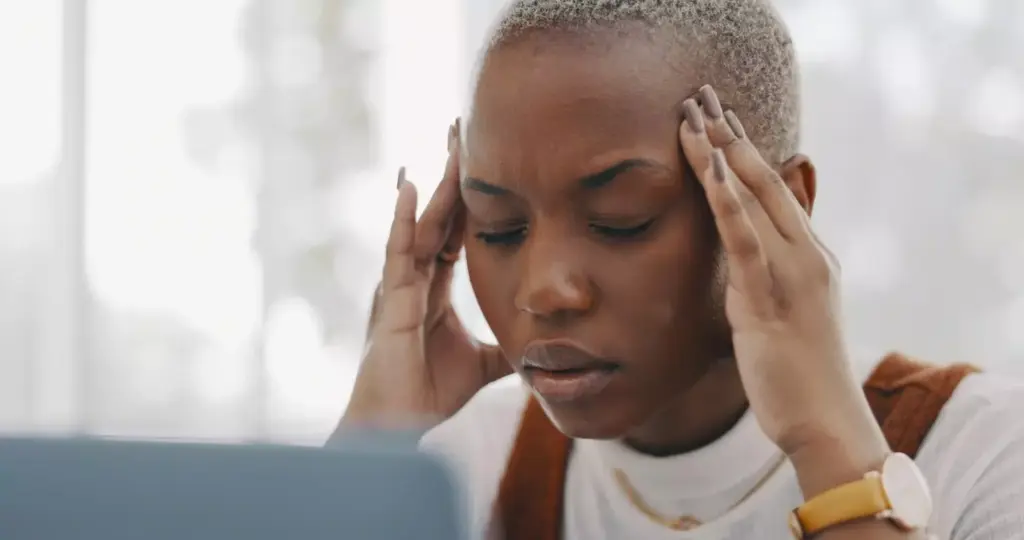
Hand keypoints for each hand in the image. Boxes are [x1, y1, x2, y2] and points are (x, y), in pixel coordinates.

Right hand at [340, 121, 511, 430]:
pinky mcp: (389, 302)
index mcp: (435, 287)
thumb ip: (507, 349)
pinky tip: (410, 188)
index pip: (456, 230)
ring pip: (422, 225)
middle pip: (439, 215)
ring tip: (448, 142)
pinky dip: (404, 221)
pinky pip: (398, 253)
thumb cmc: (427, 393)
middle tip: (463, 127)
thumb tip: (542, 347)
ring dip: (436, 183)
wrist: (396, 427)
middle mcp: (416, 278)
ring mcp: (400, 286)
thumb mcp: (483, 364)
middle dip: (452, 173)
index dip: (470, 196)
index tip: (485, 159)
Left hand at [677, 86, 883, 458]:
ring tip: (694, 116)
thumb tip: (738, 264)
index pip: (773, 191)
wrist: (824, 421)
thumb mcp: (780, 317)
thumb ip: (762, 282)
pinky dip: (728, 203)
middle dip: (730, 137)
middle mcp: (807, 254)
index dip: (744, 152)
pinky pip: (746, 240)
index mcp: (809, 257)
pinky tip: (710, 171)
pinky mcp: (771, 298)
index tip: (718, 119)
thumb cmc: (798, 376)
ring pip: (755, 200)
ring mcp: (793, 273)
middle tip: (701, 97)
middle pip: (765, 181)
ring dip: (722, 154)